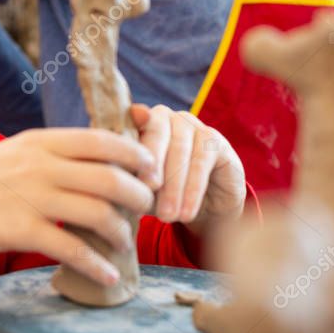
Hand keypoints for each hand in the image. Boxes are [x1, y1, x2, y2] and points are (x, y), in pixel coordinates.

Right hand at [0, 128, 155, 297]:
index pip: (103, 140)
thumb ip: (51, 155)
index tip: (153, 171)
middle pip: (110, 177)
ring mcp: (31, 198)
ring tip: (125, 244)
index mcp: (40, 141)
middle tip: (148, 210)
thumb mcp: (14, 153)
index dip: (137, 156)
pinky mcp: (20, 231)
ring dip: (122, 233)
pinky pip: (71, 249)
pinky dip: (97, 266)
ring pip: (98, 213)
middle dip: (138, 196)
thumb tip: (96, 161)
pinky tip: (107, 276)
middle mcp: (40, 165)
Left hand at [130, 104, 244, 224]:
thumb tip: (118, 186)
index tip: (123, 177)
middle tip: (146, 194)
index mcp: (139, 122)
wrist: (206, 204)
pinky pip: (201, 162)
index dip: (128, 150)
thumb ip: (129, 181)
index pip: (131, 128)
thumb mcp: (142, 190)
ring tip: (167, 216)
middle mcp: (165, 116)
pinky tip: (186, 213)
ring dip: (173, 186)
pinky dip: (193, 190)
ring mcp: (192, 124)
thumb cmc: (163, 194)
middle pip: (157, 135)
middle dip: (151, 167)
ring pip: (180, 151)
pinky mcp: (214, 139)